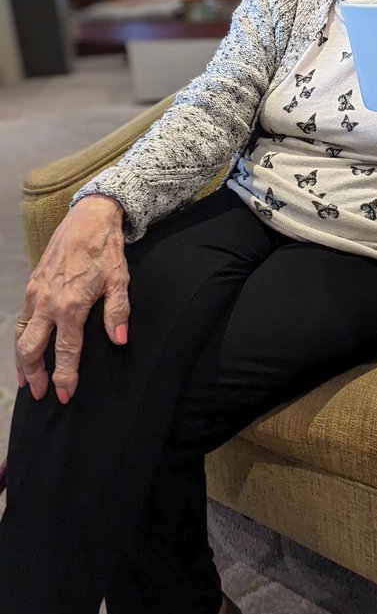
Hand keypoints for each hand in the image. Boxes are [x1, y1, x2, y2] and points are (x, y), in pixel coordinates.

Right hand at [15, 194, 128, 403]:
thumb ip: (117, 312)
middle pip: (32, 348)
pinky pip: (21, 318)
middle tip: (41, 394)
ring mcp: (36, 294)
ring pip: (21, 335)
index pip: (65, 351)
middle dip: (35, 374)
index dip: (64, 376)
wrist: (87, 219)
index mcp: (71, 305)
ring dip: (22, 361)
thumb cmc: (106, 250)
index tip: (65, 395)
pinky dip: (20, 338)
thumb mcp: (119, 280)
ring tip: (27, 380)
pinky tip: (24, 348)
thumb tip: (119, 340)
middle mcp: (48, 303)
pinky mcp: (32, 285)